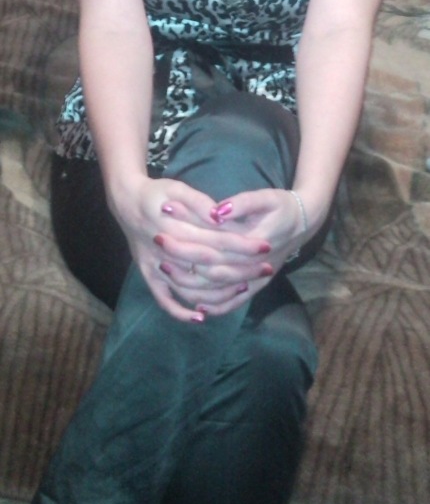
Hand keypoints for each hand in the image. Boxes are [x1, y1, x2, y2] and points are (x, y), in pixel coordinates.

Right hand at [107, 175, 272, 321]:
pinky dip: (181, 311)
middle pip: (208, 267)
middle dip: (240, 269)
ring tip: (247, 286)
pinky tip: (202, 316)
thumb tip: (219, 216)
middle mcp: (164, 251)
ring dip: (219, 292)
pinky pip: (164, 299)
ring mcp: (155, 267)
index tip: (264, 247)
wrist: (125, 202)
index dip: (240, 245)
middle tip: (267, 268)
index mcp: (172, 227)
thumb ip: (198, 202)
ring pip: (191, 287)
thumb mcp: (176, 187)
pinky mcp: (148, 276)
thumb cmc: (156, 193)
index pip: (214, 241)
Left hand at [177, 188, 306, 316]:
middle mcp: (255, 266)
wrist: (304, 223)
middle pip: (212, 270)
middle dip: (182, 261)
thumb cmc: (282, 206)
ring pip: (219, 291)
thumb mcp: (266, 197)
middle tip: (157, 249)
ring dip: (191, 285)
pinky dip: (214, 306)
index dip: (188, 240)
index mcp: (255, 242)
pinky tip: (195, 305)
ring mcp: (256, 280)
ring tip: (165, 271)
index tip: (165, 229)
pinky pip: (233, 302)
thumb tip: (216, 211)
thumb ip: (242, 204)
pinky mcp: (256, 287)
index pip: (215, 245)